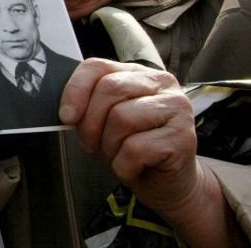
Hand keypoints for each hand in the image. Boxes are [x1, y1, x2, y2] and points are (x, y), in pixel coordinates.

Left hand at [60, 59, 242, 246]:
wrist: (167, 184)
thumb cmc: (133, 149)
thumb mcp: (104, 122)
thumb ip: (89, 105)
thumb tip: (67, 110)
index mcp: (138, 73)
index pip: (97, 66)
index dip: (75, 90)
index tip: (67, 117)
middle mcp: (162, 83)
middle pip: (109, 89)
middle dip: (91, 123)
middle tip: (92, 144)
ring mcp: (177, 108)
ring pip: (122, 118)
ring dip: (109, 146)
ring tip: (118, 155)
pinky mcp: (183, 137)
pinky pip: (136, 148)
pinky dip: (124, 165)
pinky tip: (133, 168)